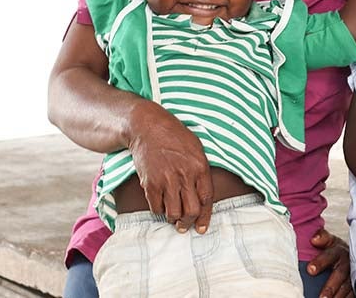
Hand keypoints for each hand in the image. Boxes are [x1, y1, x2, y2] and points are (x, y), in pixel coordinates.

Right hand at [127, 99, 213, 233]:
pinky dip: (159, 211)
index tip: (201, 228)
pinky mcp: (150, 183)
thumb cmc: (175, 137)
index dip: (205, 217)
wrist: (148, 128)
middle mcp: (185, 175)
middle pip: (191, 211)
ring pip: (173, 214)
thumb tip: (204, 196)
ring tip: (173, 217)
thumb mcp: (197, 149)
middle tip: (185, 225)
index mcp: (200, 167)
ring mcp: (166, 180)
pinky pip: (156, 208)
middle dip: (189, 222)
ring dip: (174, 219)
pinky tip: (161, 206)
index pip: (207, 199)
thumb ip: (202, 171)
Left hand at [307, 228, 352, 297]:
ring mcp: (354, 274)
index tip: (310, 269)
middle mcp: (348, 262)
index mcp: (339, 250)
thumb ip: (322, 237)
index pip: (330, 255)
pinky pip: (353, 293)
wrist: (353, 255)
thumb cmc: (335, 250)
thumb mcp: (330, 240)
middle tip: (322, 297)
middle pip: (340, 274)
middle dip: (331, 286)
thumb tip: (314, 239)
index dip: (321, 261)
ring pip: (348, 286)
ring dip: (339, 295)